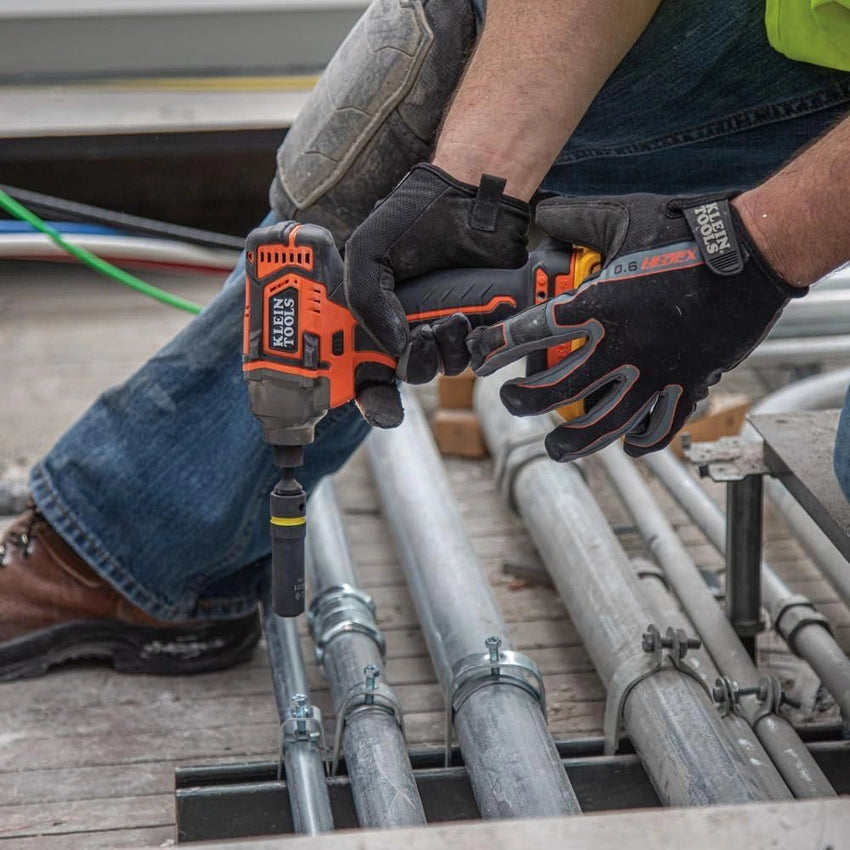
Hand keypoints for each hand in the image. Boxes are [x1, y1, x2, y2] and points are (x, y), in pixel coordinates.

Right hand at [344, 163, 528, 426]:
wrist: (471, 202)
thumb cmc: (415, 216)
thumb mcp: (367, 250)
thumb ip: (365, 299)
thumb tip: (393, 345)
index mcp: (371, 314)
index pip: (363, 369)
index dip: (370, 395)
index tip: (380, 406)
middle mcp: (403, 326)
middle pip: (404, 374)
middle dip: (413, 363)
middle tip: (420, 336)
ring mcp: (439, 327)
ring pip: (439, 369)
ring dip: (443, 352)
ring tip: (448, 318)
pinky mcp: (474, 325)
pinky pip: (472, 358)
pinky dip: (470, 348)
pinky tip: (467, 320)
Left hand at [467, 192, 805, 460]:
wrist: (752, 256)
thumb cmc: (689, 234)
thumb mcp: (625, 217)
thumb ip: (578, 220)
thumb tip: (544, 213)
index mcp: (598, 306)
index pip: (531, 333)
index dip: (497, 349)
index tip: (482, 360)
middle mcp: (620, 347)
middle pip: (556, 391)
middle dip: (523, 402)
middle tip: (510, 402)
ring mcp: (653, 372)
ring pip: (603, 425)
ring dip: (572, 442)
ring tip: (554, 448)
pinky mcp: (686, 385)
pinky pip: (659, 427)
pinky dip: (642, 441)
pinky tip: (628, 444)